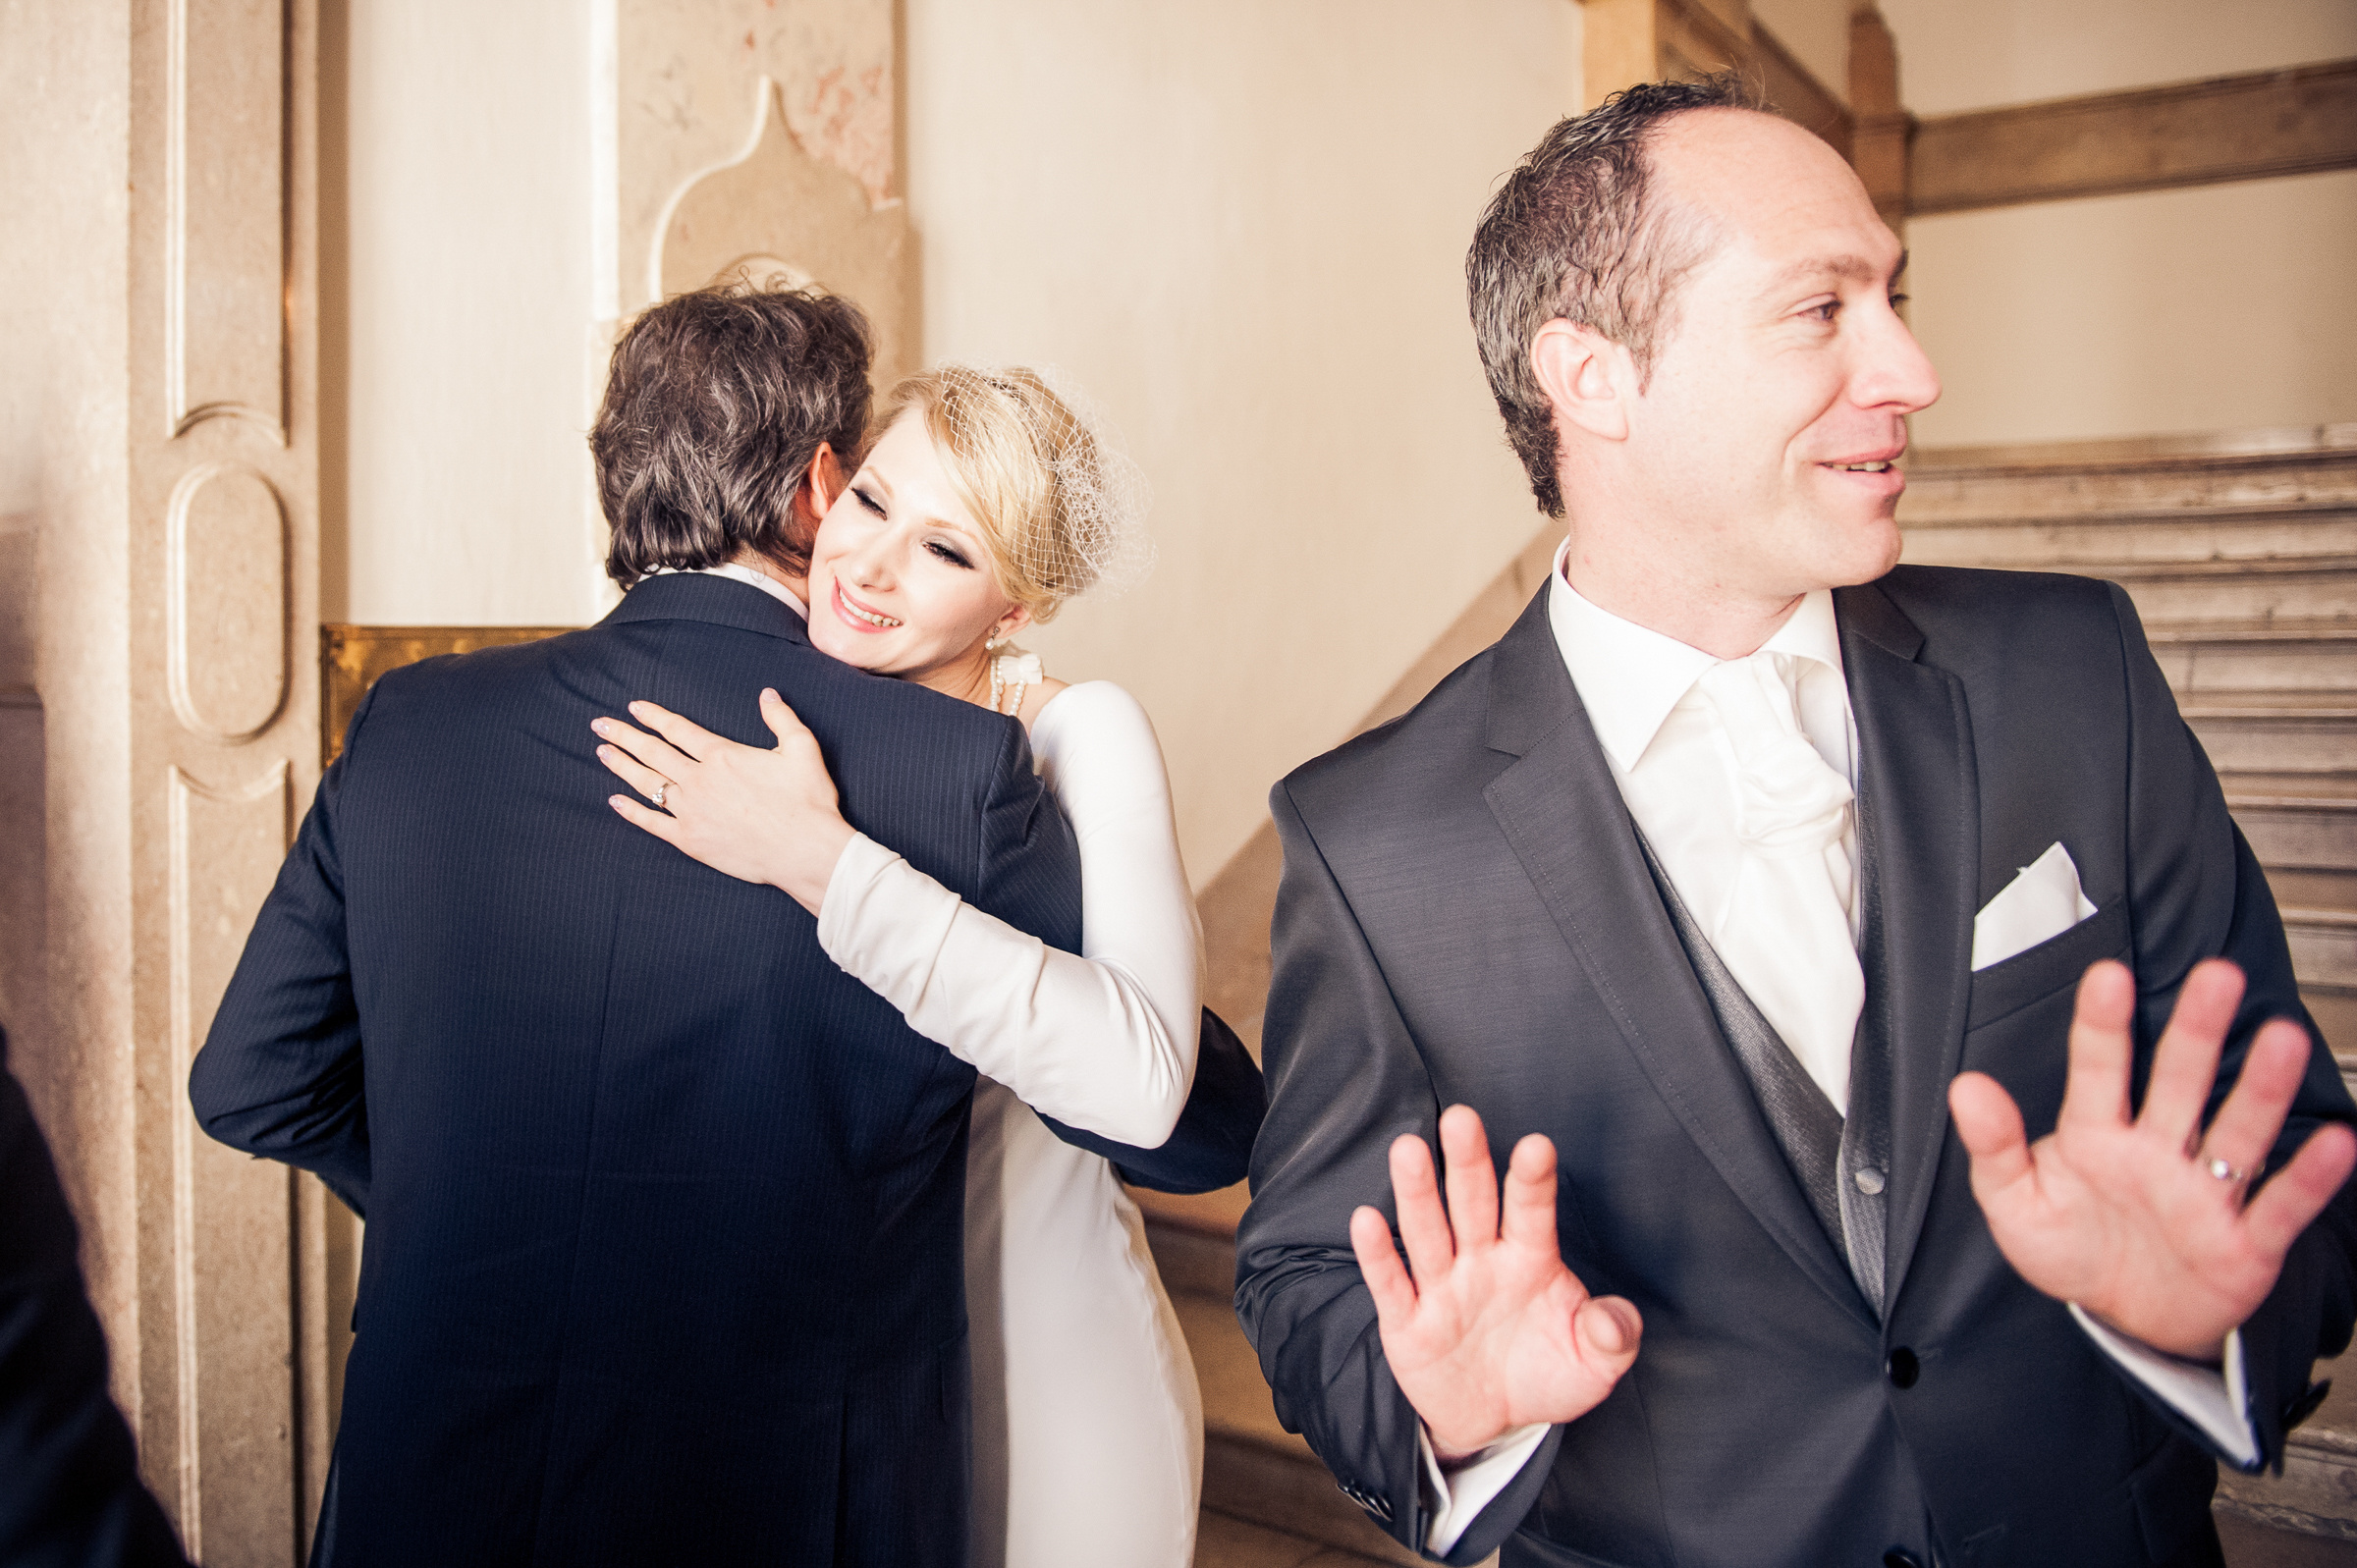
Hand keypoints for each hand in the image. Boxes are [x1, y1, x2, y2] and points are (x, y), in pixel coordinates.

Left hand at [592, 690, 855, 913]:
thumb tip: (767, 694)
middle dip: (623, 736)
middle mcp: (699, 780)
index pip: (678, 729)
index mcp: (723, 756)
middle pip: (653, 753)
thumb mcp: (802, 749)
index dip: (654, 716)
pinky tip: (614, 801)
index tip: (634, 707)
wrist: (805, 852)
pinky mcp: (691, 840)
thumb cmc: (807, 801)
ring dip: (622, 766)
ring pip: (647, 784)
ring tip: (603, 753)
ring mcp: (691, 812)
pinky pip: (653, 823)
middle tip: (599, 725)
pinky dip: (632, 812)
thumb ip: (781, 718)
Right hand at [1349, 1105, 1641, 1460]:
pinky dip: (1378, 1254)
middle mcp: (1481, 1262)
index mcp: (1530, 1259)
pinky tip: (1367, 1219)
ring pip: (1427, 1232)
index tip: (1537, 1146)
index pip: (1531, 1211)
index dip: (1532, 1180)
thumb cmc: (1547, 1374)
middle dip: (1467, 1162)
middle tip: (1461, 1118)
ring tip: (1408, 1151)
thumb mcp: (1594, 1362)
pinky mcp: (1407, 1323)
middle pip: (1472, 1204)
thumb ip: (1611, 1336)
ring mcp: (1441, 1289)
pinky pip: (1391, 1285)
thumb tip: (1615, 1319)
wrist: (1495, 1418)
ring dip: (1417, 1193)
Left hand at [1950, 958, 2356, 1359]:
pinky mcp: (2245, 1242)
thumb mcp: (2014, 1205)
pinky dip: (2307, 1179)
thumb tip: (1966, 1088)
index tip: (2106, 976)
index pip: (2098, 1069)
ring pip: (2238, 1130)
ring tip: (2282, 1039)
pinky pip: (2280, 1205)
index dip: (2102, 1024)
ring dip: (2261, 1088)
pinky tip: (2335, 1144)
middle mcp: (2158, 1151)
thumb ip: (1993, 1147)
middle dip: (2197, 1029)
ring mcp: (2204, 1193)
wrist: (2125, 1320)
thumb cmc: (2072, 1250)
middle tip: (2215, 975)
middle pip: (2180, 1080)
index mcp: (2098, 1136)